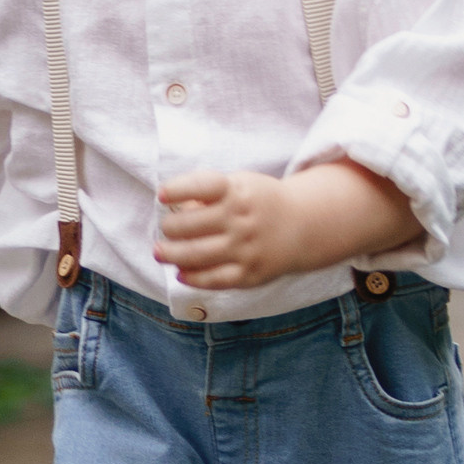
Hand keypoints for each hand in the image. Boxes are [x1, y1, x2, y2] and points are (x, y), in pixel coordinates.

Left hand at [157, 160, 420, 293]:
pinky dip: (192, 278)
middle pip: (190, 224)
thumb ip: (207, 193)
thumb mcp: (238, 184)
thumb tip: (175, 210)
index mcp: (237, 191)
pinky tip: (181, 273)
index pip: (202, 186)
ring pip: (195, 255)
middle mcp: (240, 218)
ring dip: (171, 254)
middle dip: (169, 228)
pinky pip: (213, 279)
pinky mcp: (249, 273)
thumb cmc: (258, 202)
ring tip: (160, 253)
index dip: (177, 189)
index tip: (162, 195)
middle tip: (166, 229)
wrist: (302, 226)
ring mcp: (245, 247)